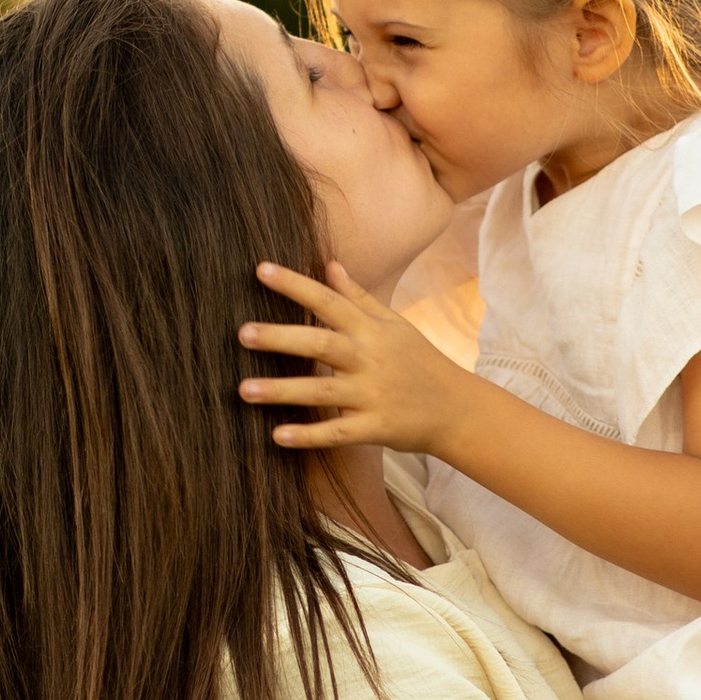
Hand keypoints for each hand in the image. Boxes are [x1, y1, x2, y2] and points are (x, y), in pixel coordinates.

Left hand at [239, 261, 466, 453]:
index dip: (295, 285)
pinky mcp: (375, 428)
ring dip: (281, 391)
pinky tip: (277, 435)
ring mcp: (373, 395)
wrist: (458, 409)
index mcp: (371, 330)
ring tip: (243, 389)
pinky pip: (338, 433)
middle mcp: (370, 359)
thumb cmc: (421, 361)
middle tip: (242, 333)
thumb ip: (359, 296)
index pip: (328, 301)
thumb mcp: (394, 323)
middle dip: (281, 338)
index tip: (261, 270)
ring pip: (321, 391)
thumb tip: (330, 264)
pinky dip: (309, 435)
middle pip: (321, 344)